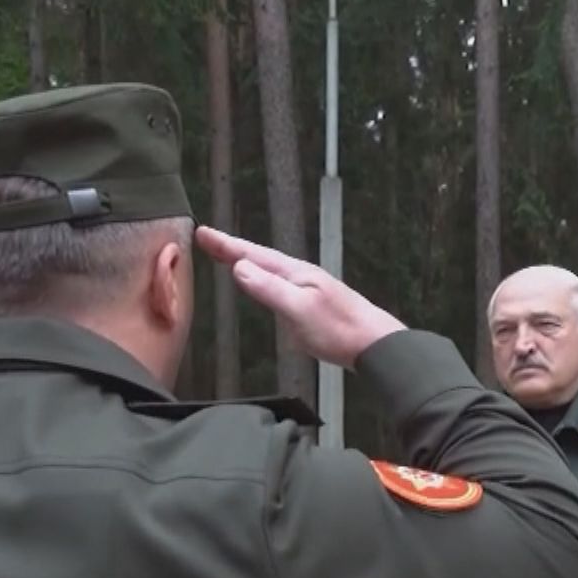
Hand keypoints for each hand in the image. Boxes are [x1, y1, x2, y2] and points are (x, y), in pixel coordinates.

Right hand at [195, 226, 403, 367]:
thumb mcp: (298, 309)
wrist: (375, 345)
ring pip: (269, 269)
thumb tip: (239, 267)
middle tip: (207, 239)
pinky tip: (262, 284)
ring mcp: (307, 288)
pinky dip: (262, 278)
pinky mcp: (312, 303)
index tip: (202, 232)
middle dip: (232, 248)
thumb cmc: (339, 329)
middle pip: (259, 257)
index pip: (253, 254)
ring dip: (246, 260)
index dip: (226, 244)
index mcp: (294, 272)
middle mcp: (300, 275)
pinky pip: (278, 283)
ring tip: (227, 256)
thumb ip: (269, 288)